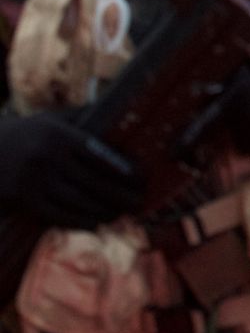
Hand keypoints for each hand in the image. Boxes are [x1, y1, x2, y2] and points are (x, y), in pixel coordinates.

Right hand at [0, 112, 141, 228]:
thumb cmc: (25, 134)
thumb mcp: (51, 119)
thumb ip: (83, 117)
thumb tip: (120, 110)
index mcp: (58, 136)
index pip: (100, 156)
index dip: (124, 170)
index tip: (142, 178)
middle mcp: (47, 158)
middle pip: (94, 182)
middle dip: (121, 194)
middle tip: (139, 201)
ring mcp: (34, 182)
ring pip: (79, 202)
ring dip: (105, 210)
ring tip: (121, 212)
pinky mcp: (23, 201)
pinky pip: (59, 215)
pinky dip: (81, 221)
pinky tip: (96, 222)